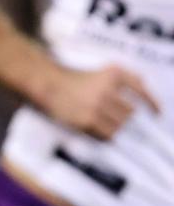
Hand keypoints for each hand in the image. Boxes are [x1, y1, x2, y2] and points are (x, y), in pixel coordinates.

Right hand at [36, 64, 159, 140]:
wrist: (48, 84)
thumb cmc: (75, 79)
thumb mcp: (101, 70)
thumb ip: (124, 76)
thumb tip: (145, 85)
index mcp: (113, 74)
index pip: (140, 89)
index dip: (152, 103)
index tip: (157, 113)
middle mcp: (107, 89)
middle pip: (131, 112)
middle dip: (126, 117)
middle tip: (116, 119)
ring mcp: (97, 105)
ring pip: (121, 125)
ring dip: (116, 127)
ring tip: (104, 123)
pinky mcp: (88, 120)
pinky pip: (108, 134)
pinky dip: (107, 135)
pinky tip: (99, 130)